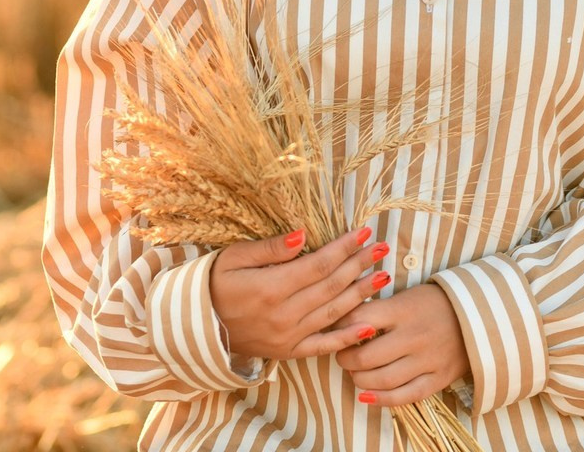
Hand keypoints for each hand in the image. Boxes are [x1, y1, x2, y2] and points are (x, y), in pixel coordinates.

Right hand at [210, 226, 390, 360]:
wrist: (199, 328)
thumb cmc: (216, 284)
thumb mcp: (235, 257)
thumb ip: (270, 249)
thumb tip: (303, 236)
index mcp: (271, 288)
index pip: (318, 264)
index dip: (344, 248)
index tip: (364, 232)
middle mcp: (284, 315)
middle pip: (331, 286)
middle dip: (360, 264)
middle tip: (382, 247)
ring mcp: (289, 336)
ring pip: (334, 313)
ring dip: (362, 294)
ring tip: (384, 276)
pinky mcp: (290, 352)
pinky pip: (324, 346)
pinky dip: (348, 337)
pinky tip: (370, 326)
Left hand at [334, 282, 469, 405]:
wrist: (477, 316)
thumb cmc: (434, 303)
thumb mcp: (406, 296)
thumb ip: (379, 309)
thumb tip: (343, 320)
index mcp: (402, 310)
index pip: (360, 319)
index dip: (341, 327)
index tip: (335, 330)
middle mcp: (413, 336)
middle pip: (366, 356)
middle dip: (345, 359)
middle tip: (341, 355)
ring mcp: (426, 361)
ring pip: (382, 380)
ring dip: (359, 380)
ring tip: (354, 373)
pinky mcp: (437, 380)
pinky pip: (404, 397)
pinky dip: (381, 400)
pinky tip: (366, 396)